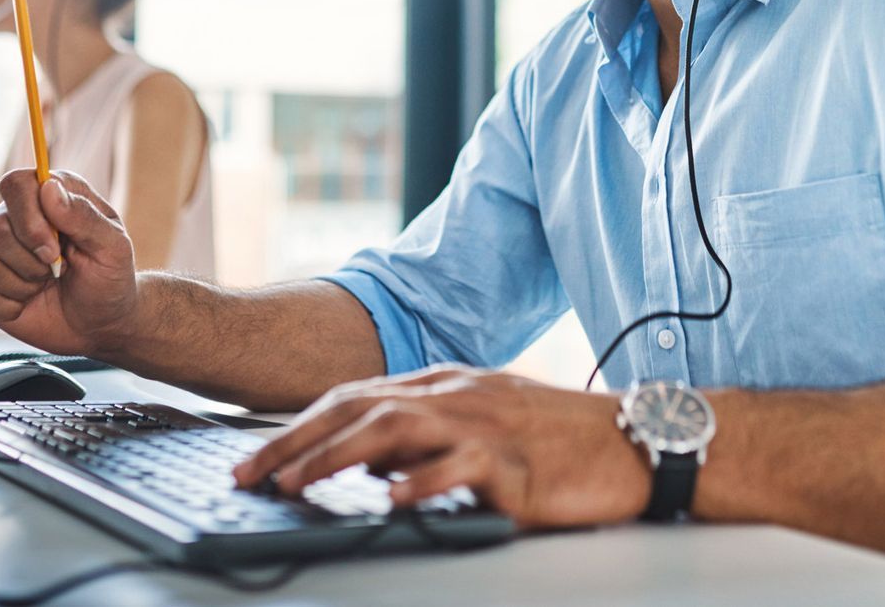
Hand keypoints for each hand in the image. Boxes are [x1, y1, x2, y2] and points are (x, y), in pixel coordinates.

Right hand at [0, 168, 138, 358]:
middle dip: (31, 260)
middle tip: (59, 269)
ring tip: (46, 283)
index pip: (15, 184)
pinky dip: (10, 305)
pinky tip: (29, 302)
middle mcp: (16, 219)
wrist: (101, 323)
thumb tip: (48, 187)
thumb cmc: (109, 277)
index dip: (28, 216)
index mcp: (49, 197)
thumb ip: (84, 216)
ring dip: (24, 283)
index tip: (54, 247)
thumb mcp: (113, 246)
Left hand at [231, 366, 650, 529]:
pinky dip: (421, 482)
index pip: (355, 398)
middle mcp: (457, 395)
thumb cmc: (561, 439)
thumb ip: (426, 436)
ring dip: (337, 457)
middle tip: (249, 475)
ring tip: (296, 485)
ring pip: (394, 429)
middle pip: (359, 409)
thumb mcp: (483, 424)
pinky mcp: (515, 462)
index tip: (257, 458)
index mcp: (446, 384)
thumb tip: (365, 461)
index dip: (300, 427)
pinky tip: (389, 500)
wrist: (635, 440)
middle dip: (296, 442)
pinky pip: (460, 468)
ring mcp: (484, 424)